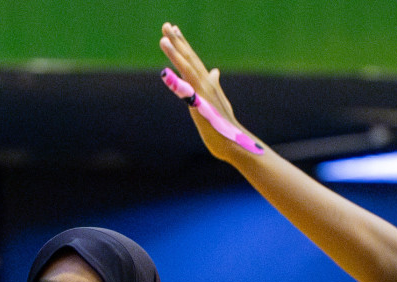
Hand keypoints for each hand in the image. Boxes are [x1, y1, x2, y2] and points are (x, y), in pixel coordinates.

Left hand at [160, 23, 257, 163]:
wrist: (233, 142)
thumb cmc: (223, 124)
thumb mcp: (216, 100)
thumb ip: (213, 85)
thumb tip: (215, 72)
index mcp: (207, 83)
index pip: (192, 59)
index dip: (182, 44)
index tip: (173, 29)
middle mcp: (206, 84)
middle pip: (189, 58)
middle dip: (177, 41)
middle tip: (166, 24)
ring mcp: (204, 94)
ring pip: (188, 69)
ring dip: (176, 53)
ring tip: (163, 39)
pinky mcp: (201, 107)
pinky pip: (187, 92)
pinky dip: (176, 81)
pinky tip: (165, 72)